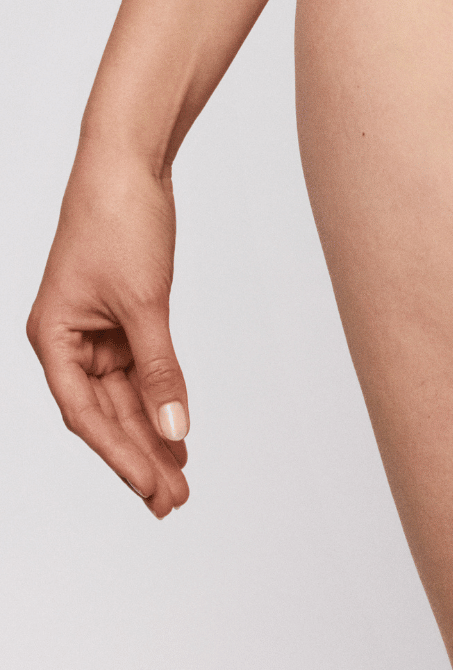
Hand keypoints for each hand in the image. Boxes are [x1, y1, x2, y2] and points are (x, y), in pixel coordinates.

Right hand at [27, 146, 189, 517]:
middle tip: (175, 501)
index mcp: (53, 339)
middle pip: (106, 413)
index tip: (153, 488)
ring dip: (153, 434)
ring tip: (182, 479)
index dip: (120, 455)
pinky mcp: (124, 317)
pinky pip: (141, 371)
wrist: (130, 168)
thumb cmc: (120, 224)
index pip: (85, 414)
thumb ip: (160, 369)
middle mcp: (69, 341)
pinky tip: (178, 430)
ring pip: (126, 397)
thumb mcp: (143, 303)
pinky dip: (160, 398)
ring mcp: (96, 331)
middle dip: (141, 456)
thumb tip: (176, 428)